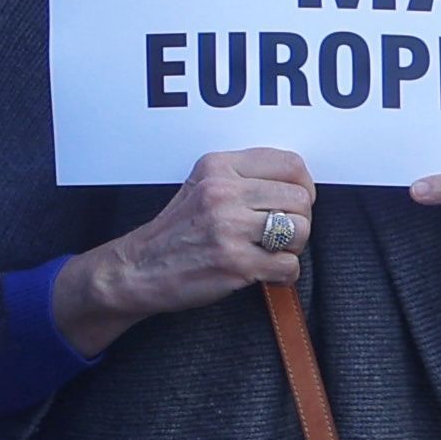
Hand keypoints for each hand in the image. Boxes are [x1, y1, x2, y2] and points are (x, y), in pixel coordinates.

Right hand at [55, 147, 314, 356]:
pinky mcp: (235, 263)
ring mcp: (228, 228)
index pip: (290, 164)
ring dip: (292, 248)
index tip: (291, 203)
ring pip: (301, 230)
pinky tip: (263, 273)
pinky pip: (289, 266)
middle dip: (299, 221)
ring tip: (269, 252)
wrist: (137, 269)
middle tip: (279, 234)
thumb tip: (298, 185)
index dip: (303, 186)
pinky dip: (282, 275)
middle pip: (301, 199)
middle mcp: (223, 192)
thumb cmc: (176, 230)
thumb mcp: (202, 185)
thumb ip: (243, 177)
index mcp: (218, 166)